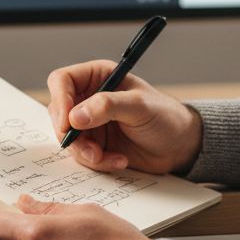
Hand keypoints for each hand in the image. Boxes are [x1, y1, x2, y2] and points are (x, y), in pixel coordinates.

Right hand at [47, 60, 202, 173]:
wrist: (180, 147)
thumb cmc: (166, 117)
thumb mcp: (139, 106)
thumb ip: (107, 106)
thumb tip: (75, 116)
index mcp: (98, 77)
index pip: (62, 81)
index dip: (60, 100)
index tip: (68, 123)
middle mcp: (89, 98)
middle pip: (59, 113)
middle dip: (72, 135)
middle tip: (90, 149)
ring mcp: (90, 123)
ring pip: (68, 138)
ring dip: (85, 153)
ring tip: (108, 157)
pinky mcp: (95, 144)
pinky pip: (81, 155)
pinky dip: (97, 162)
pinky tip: (119, 160)